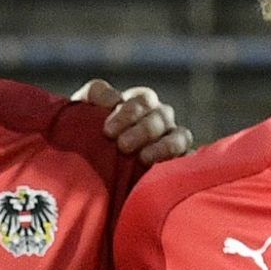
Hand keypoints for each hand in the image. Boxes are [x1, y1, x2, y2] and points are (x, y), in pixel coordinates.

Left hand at [72, 78, 192, 167]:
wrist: (87, 174)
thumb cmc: (85, 138)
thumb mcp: (83, 112)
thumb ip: (95, 95)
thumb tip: (112, 100)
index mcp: (140, 105)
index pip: (143, 99)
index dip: (128, 112)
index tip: (108, 131)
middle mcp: (159, 120)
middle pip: (162, 116)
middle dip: (143, 130)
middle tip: (122, 145)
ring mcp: (172, 141)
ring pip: (179, 136)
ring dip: (163, 145)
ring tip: (143, 158)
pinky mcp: (178, 164)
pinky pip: (187, 157)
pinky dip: (177, 159)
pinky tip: (160, 168)